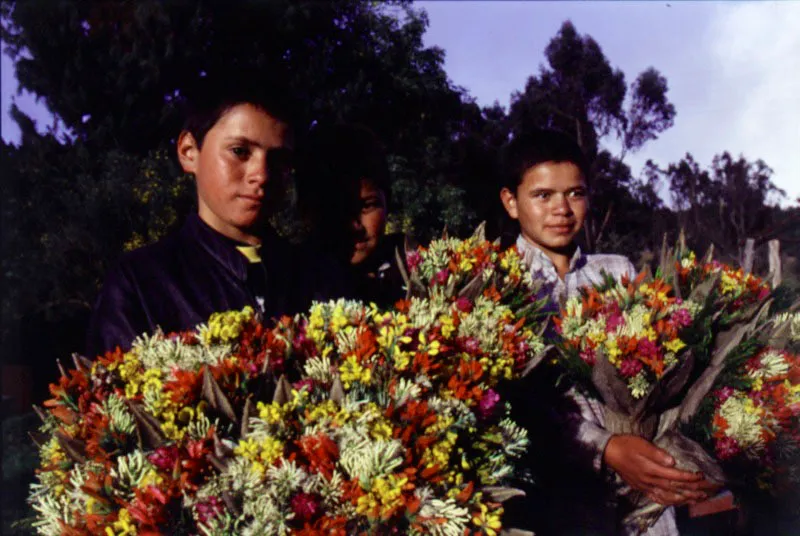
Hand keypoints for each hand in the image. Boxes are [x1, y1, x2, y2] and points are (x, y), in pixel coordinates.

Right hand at [603, 435, 719, 505]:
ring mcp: (646, 486)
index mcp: (651, 469)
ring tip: (697, 500)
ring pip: (668, 496)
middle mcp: (650, 481)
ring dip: (684, 499)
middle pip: (675, 488)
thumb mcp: (641, 444)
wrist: (609, 452)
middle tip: (707, 492)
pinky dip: (669, 502)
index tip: (702, 476)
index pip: (675, 476)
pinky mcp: (642, 488)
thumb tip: (672, 461)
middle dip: (692, 491)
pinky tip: (676, 502)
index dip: (690, 477)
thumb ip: (656, 453)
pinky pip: (658, 498)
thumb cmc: (626, 445)